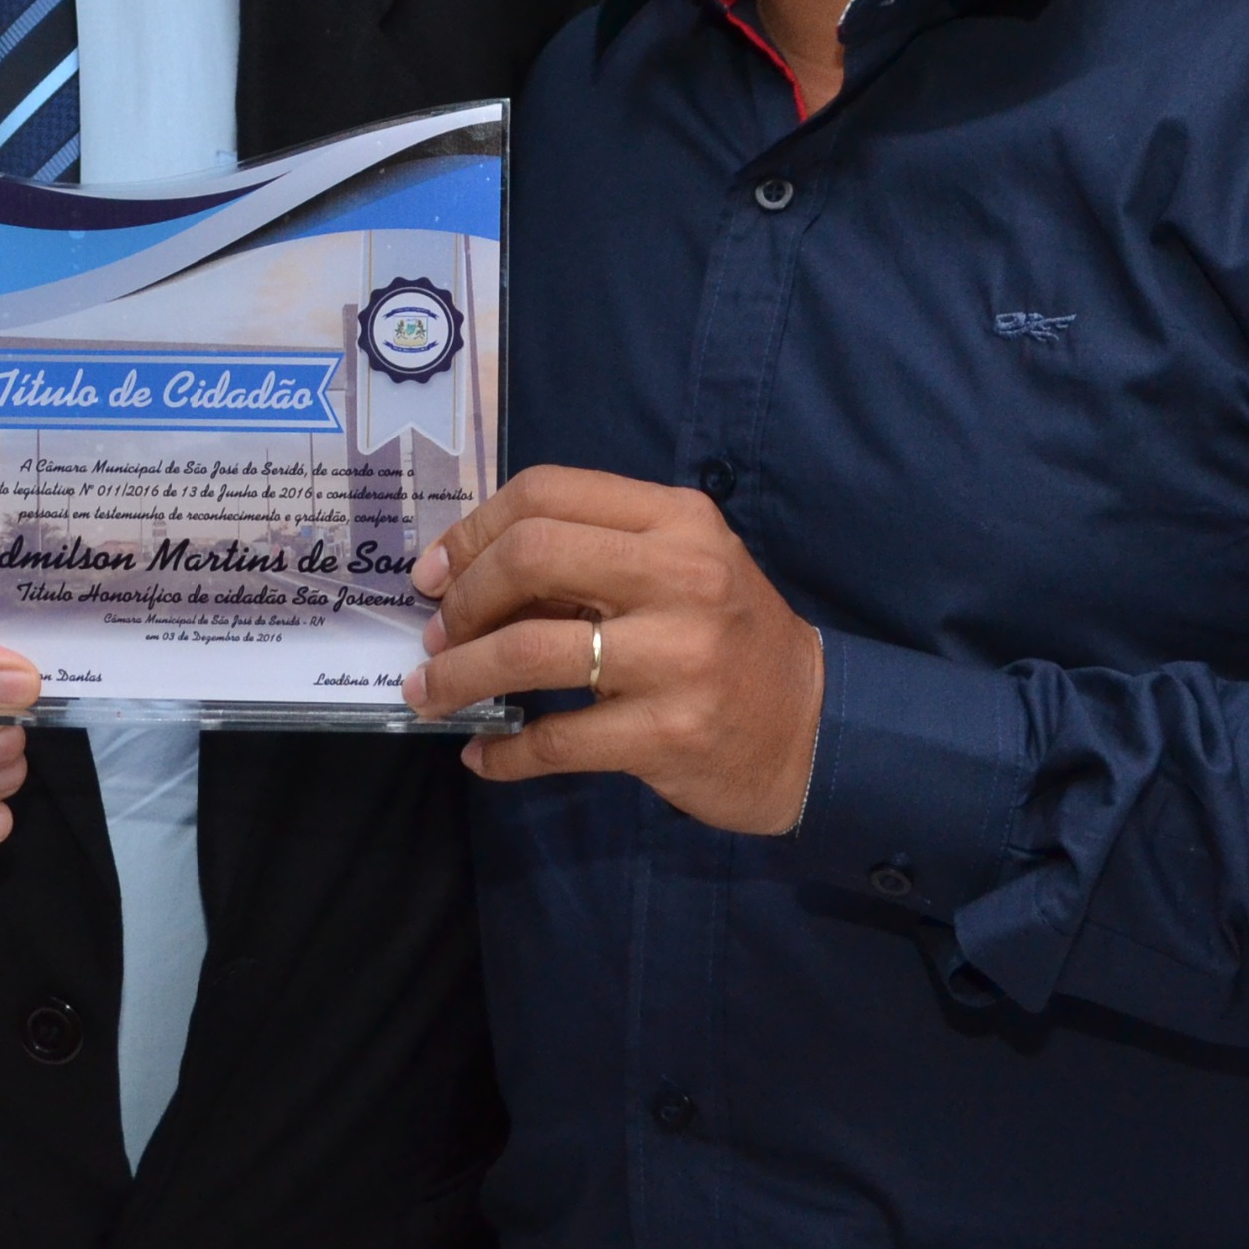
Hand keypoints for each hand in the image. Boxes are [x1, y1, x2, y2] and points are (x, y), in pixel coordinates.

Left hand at [400, 465, 824, 834]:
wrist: (815, 728)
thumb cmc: (728, 638)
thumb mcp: (680, 569)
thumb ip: (594, 556)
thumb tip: (472, 577)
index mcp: (677, 518)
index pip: (547, 492)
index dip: (473, 530)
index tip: (436, 572)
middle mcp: (682, 574)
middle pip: (530, 557)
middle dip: (462, 601)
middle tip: (437, 637)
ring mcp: (679, 655)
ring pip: (530, 651)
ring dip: (459, 675)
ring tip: (433, 693)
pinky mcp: (670, 732)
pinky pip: (556, 741)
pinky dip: (503, 753)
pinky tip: (484, 756)